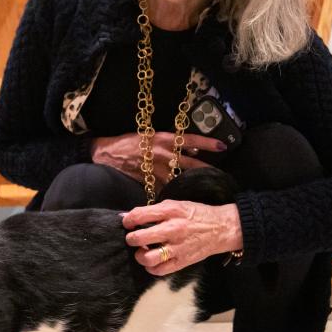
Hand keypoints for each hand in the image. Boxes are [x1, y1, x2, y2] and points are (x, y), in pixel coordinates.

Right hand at [91, 132, 225, 186]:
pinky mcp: (149, 179)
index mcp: (163, 138)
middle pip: (190, 162)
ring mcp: (156, 167)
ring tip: (204, 186)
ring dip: (191, 181)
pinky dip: (173, 190)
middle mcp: (162, 152)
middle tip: (220, 173)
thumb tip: (192, 149)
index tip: (222, 146)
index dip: (207, 142)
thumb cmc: (130, 142)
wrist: (108, 153)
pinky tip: (181, 195)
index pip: (190, 139)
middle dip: (205, 167)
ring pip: (179, 176)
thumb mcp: (151, 136)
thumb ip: (171, 143)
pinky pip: (165, 186)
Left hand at [122, 199, 242, 275]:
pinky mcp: (182, 261)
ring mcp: (177, 247)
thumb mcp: (176, 205)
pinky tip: (152, 261)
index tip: (127, 222)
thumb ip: (154, 210)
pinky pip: (159, 270)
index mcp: (171, 211)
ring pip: (148, 258)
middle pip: (140, 237)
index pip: (140, 215)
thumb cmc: (196, 214)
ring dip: (140, 255)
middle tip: (133, 237)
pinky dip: (151, 267)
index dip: (128, 219)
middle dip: (131, 238)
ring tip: (142, 250)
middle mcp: (173, 229)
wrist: (221, 228)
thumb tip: (128, 215)